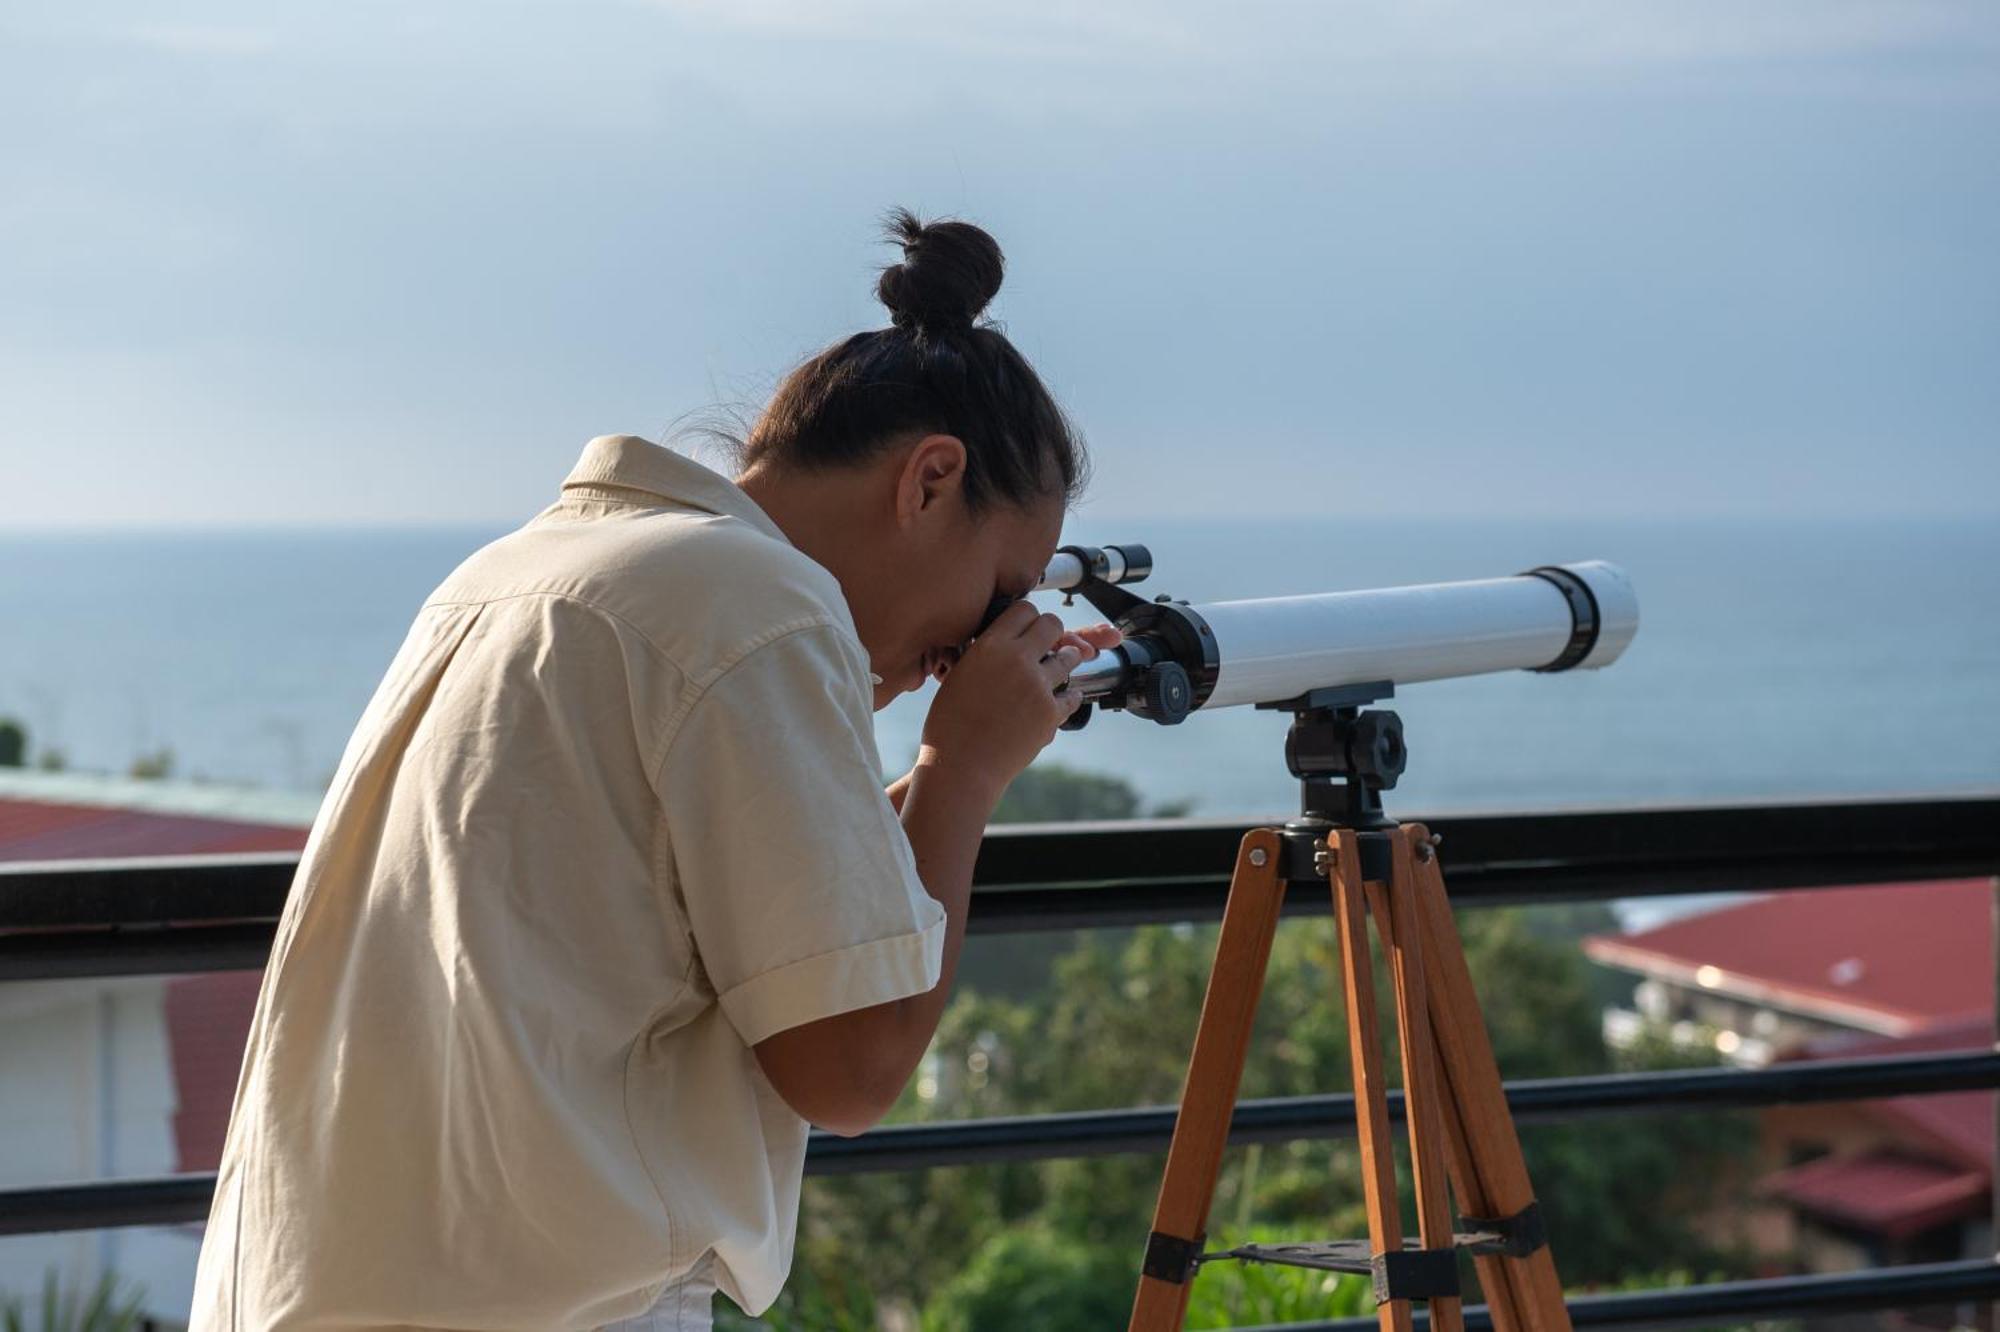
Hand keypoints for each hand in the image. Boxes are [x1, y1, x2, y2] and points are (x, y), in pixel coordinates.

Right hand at [917, 606, 1122, 797]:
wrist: (961, 767)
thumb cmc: (950, 724)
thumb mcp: (959, 675)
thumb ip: (986, 653)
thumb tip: (1006, 641)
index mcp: (990, 646)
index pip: (1025, 608)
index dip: (1029, 616)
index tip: (1029, 626)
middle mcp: (1017, 660)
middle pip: (1053, 624)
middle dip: (1053, 631)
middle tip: (1049, 642)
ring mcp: (1038, 686)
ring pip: (1069, 657)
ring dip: (1066, 660)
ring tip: (1058, 667)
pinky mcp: (1051, 713)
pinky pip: (1073, 695)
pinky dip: (1069, 697)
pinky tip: (1062, 698)